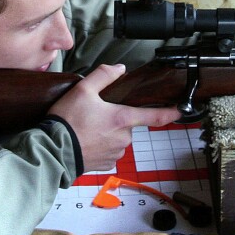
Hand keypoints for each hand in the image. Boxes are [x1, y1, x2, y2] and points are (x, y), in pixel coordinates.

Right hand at [48, 64, 182, 171]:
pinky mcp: (106, 165)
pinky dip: (100, 145)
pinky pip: (108, 151)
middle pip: (128, 124)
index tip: (181, 110)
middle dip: (116, 118)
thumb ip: (103, 76)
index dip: (170, 112)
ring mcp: (115, 153)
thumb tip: (119, 69)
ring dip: (107, 132)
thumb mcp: (83, 90)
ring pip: (118, 138)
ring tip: (87, 128)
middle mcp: (123, 138)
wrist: (53, 151)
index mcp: (122, 118)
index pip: (154, 116)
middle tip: (95, 114)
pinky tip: (86, 141)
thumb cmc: (68, 121)